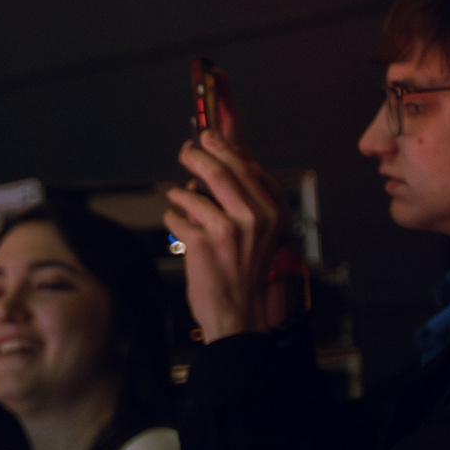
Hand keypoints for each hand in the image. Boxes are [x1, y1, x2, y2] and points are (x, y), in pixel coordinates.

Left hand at [167, 129, 289, 342]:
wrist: (238, 312)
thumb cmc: (245, 274)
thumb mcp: (261, 235)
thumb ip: (246, 202)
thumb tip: (218, 169)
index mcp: (276, 213)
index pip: (250, 169)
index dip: (228, 149)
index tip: (212, 138)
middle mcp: (258, 217)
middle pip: (223, 170)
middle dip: (200, 154)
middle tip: (187, 147)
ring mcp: (230, 229)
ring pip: (195, 192)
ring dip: (180, 192)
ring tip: (177, 195)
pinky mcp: (203, 241)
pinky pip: (177, 217)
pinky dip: (173, 219)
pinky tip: (178, 226)